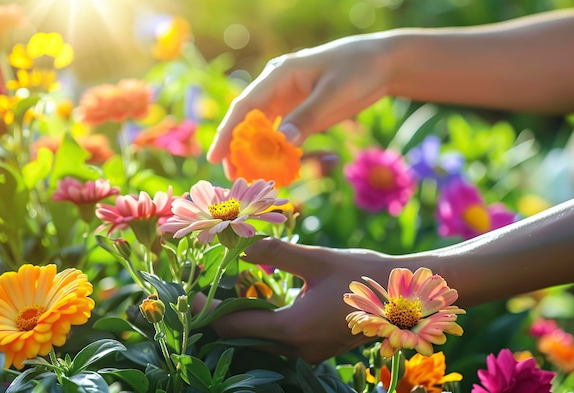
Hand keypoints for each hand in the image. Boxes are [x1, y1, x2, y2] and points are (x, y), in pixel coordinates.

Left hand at [203, 238, 398, 363]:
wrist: (407, 296)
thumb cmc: (362, 274)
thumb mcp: (316, 258)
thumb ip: (274, 252)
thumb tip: (238, 242)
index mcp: (292, 329)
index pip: (233, 326)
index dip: (206, 309)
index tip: (188, 293)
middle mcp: (297, 349)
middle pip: (244, 337)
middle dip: (221, 314)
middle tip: (202, 288)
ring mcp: (309, 354)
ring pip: (262, 340)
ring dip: (243, 319)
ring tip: (225, 291)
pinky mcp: (318, 349)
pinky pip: (280, 341)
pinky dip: (264, 323)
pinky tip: (259, 301)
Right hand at [207, 34, 394, 178]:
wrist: (384, 63)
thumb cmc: (359, 71)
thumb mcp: (334, 94)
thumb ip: (307, 117)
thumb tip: (281, 144)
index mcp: (280, 74)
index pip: (246, 106)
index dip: (228, 132)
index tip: (215, 157)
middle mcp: (278, 86)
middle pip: (249, 120)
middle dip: (239, 148)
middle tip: (233, 177)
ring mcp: (289, 99)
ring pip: (264, 129)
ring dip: (257, 153)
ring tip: (252, 178)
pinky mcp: (301, 111)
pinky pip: (283, 134)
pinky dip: (279, 151)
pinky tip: (281, 168)